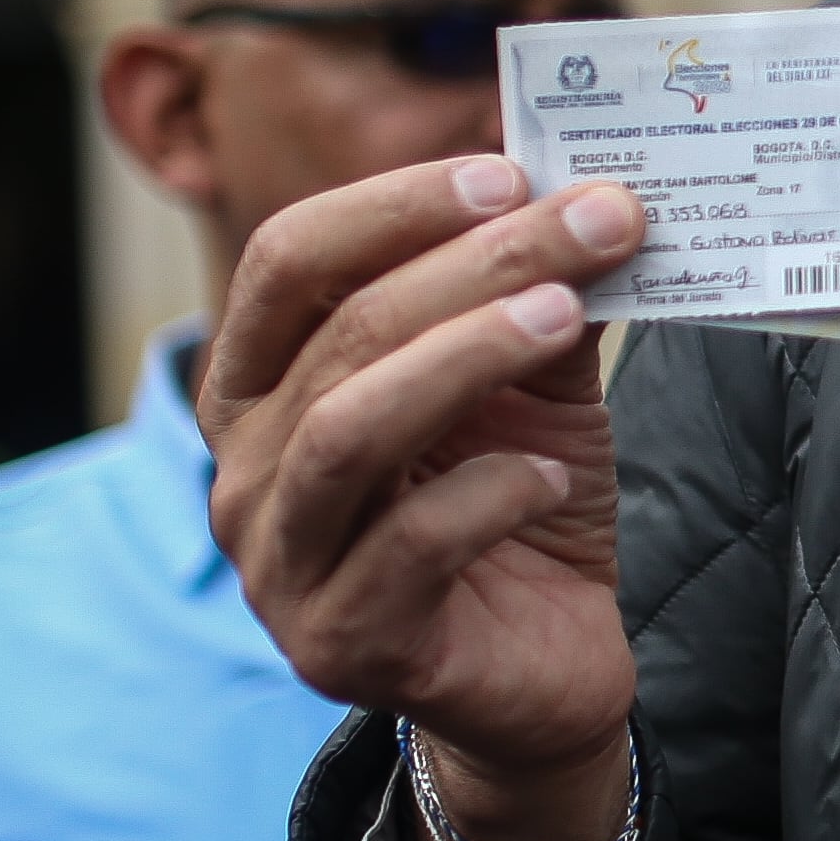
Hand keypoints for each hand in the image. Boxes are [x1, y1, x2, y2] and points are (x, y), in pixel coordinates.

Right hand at [198, 155, 646, 840]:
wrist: (545, 666)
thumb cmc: (517, 500)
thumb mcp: (533, 382)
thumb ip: (538, 292)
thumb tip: (587, 185)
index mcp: (268, 387)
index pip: (287, 261)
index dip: (393, 206)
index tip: (510, 174)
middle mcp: (247, 473)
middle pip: (340, 335)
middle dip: (475, 265)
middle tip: (592, 224)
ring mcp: (283, 566)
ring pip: (350, 433)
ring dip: (465, 357)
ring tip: (565, 316)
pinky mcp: (345, 644)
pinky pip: (408, 546)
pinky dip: (492, 492)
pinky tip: (556, 475)